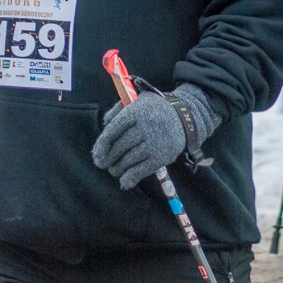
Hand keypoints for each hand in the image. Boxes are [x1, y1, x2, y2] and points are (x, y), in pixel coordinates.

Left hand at [91, 83, 221, 189]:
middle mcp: (145, 127)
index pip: (113, 130)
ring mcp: (154, 142)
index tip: (96, 155)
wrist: (185, 116)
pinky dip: (131, 178)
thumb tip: (104, 123)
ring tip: (113, 170)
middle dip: (108, 158)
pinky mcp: (162, 156)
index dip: (101, 145)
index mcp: (136, 111)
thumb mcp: (138, 100)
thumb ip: (119, 109)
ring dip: (117, 168)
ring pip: (129, 160)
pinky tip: (124, 182)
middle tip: (101, 164)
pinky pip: (142, 170)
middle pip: (119, 147)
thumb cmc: (156, 109)